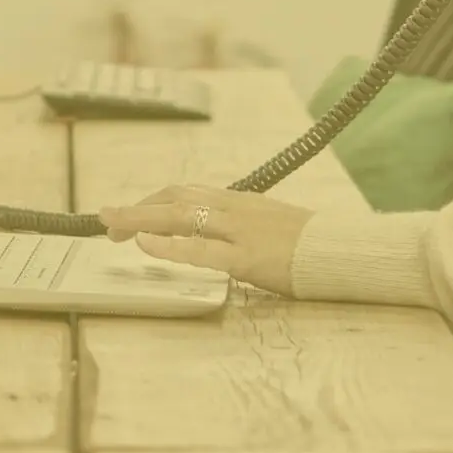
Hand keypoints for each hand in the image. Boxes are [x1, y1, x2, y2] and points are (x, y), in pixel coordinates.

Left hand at [97, 185, 313, 297]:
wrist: (345, 253)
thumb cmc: (314, 245)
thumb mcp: (275, 225)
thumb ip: (244, 226)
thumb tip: (217, 234)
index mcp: (243, 202)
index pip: (189, 194)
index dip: (155, 202)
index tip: (133, 214)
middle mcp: (237, 209)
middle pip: (177, 199)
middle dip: (139, 208)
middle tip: (108, 219)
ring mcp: (241, 232)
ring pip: (181, 216)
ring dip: (141, 218)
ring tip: (113, 226)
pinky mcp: (247, 258)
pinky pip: (200, 249)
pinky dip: (168, 244)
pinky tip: (144, 242)